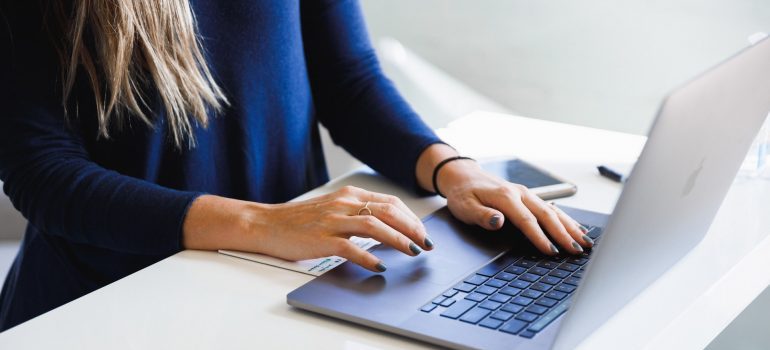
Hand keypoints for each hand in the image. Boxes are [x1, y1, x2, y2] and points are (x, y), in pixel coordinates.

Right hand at [183, 186, 432, 272]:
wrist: (266, 224)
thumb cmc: (300, 220)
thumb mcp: (333, 208)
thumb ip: (357, 213)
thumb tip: (388, 227)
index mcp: (349, 195)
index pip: (389, 202)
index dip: (411, 217)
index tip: (423, 232)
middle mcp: (344, 204)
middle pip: (388, 211)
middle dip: (412, 228)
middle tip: (426, 243)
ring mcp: (332, 221)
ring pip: (374, 226)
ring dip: (398, 239)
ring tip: (412, 252)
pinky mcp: (322, 239)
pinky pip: (351, 248)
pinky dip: (368, 257)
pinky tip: (380, 266)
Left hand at [416, 144, 592, 254]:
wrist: (463, 175)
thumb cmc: (463, 194)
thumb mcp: (465, 207)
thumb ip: (482, 215)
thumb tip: (499, 221)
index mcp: (505, 197)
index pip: (527, 220)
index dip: (540, 237)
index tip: (551, 251)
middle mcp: (520, 193)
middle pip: (547, 215)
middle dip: (564, 234)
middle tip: (577, 250)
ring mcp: (526, 194)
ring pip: (553, 211)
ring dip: (570, 226)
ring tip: (585, 242)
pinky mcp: (528, 197)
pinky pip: (551, 208)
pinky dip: (566, 219)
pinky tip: (576, 229)